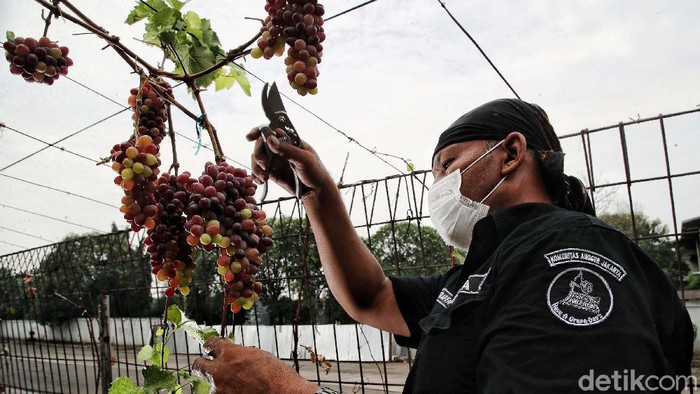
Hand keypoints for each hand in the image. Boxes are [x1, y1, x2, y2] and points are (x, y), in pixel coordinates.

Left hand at [191, 337, 318, 393]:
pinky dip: (226, 393)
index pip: (210, 344)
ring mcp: (220, 390)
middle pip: (198, 365)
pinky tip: (239, 391)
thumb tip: (232, 352)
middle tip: (207, 365)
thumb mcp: (258, 355)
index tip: (211, 348)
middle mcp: (220, 371)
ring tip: (234, 384)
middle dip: (203, 364)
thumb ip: (240, 353)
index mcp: (230, 353)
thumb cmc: (277, 376)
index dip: (211, 346)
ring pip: (210, 385)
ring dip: (218, 384)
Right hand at [246, 127, 334, 197]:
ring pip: (257, 157)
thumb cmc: (315, 172)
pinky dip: (256, 175)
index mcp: (290, 140)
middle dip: (258, 153)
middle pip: (260, 144)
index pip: (272, 130)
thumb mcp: (304, 159)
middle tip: (264, 164)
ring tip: (264, 176)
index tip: (250, 137)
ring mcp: (275, 160)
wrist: (316, 192)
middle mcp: (280, 148)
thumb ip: (287, 150)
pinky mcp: (272, 172)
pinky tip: (262, 180)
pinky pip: (258, 170)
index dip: (259, 131)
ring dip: (256, 166)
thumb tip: (270, 140)